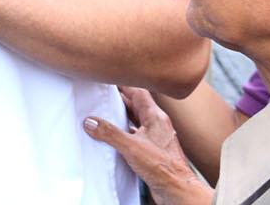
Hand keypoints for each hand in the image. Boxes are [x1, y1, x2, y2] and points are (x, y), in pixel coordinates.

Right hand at [83, 87, 212, 204]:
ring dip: (124, 115)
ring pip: (138, 120)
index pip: (138, 92)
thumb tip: (91, 122)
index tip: (110, 80)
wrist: (177, 189)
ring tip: (108, 112)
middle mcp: (158, 124)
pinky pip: (139, 134)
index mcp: (156, 117)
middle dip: (120, 99)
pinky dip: (127, 131)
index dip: (123, 84)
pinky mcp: (155, 150)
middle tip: (104, 94)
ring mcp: (158, 137)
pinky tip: (119, 136)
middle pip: (137, 104)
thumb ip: (109, 133)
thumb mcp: (131, 147)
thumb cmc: (164, 167)